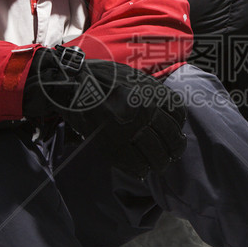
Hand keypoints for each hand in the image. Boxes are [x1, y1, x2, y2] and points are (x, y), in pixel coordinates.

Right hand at [23, 47, 186, 178]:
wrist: (69, 84)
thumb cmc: (99, 78)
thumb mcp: (131, 77)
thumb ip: (150, 92)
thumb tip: (167, 112)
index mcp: (150, 90)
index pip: (179, 112)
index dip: (179, 124)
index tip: (175, 130)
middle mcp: (144, 109)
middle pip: (172, 137)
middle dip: (175, 149)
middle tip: (171, 154)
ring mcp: (128, 128)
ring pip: (157, 154)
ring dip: (159, 162)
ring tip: (157, 164)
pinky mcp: (112, 144)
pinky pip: (135, 164)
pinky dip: (140, 169)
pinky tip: (140, 168)